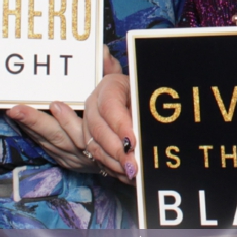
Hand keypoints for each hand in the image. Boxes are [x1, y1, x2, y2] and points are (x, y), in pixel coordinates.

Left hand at [7, 49, 131, 176]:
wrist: (133, 155)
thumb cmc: (129, 119)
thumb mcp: (126, 92)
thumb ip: (111, 72)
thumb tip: (103, 52)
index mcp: (104, 133)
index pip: (84, 130)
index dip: (68, 120)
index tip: (55, 105)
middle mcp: (90, 151)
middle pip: (60, 138)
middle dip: (37, 123)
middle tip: (16, 110)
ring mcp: (80, 160)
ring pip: (53, 144)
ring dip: (33, 128)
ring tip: (14, 113)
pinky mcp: (73, 163)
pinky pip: (52, 152)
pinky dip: (37, 137)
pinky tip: (24, 125)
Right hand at [82, 51, 136, 181]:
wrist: (140, 105)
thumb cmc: (146, 95)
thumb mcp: (142, 89)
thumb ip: (131, 89)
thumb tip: (111, 59)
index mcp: (109, 87)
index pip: (108, 106)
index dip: (120, 125)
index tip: (133, 141)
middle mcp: (95, 104)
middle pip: (98, 129)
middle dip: (116, 149)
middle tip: (133, 164)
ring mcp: (90, 124)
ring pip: (94, 147)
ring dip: (113, 162)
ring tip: (132, 173)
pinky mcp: (92, 141)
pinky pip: (96, 158)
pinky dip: (112, 169)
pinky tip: (128, 177)